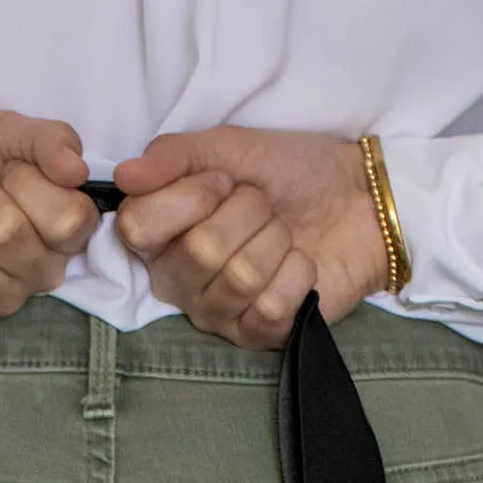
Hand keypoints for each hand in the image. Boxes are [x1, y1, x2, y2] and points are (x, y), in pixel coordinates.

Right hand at [110, 126, 391, 348]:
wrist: (358, 199)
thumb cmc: (291, 173)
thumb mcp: (231, 147)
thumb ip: (175, 157)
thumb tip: (124, 174)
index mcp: (162, 235)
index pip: (137, 227)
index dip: (187, 197)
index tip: (221, 182)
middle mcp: (180, 282)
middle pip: (198, 251)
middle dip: (247, 213)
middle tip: (264, 207)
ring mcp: (219, 314)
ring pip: (240, 277)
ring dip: (276, 240)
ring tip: (284, 233)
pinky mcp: (260, 335)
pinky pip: (271, 304)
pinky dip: (298, 271)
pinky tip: (300, 264)